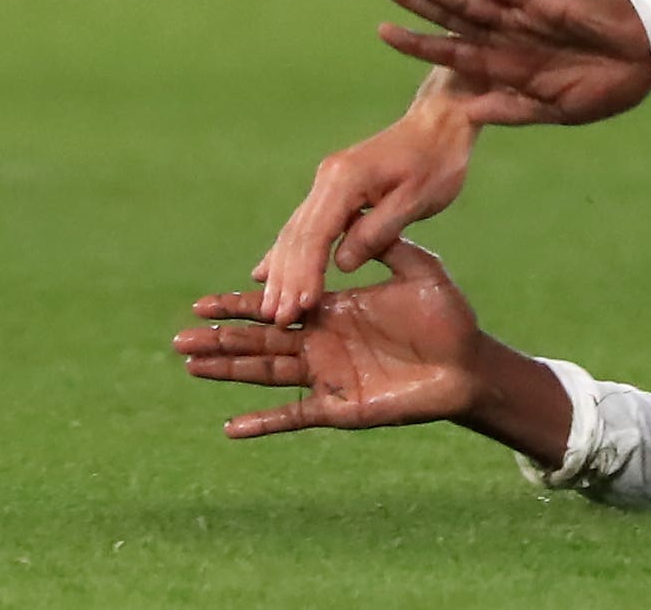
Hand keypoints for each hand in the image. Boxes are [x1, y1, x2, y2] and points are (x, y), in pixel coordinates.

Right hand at [178, 241, 483, 438]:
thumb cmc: (448, 316)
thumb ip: (387, 247)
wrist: (471, 363)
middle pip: (262, 337)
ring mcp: (329, 373)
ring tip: (191, 366)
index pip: (280, 301)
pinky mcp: (342, 405)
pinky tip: (231, 427)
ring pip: (268, 371)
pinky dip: (265, 422)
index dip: (243, 303)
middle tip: (179, 335)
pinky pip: (296, 416)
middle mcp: (323, 340)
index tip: (205, 302)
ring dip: (230, 370)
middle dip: (222, 336)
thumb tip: (353, 223)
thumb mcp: (420, 272)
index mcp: (335, 307)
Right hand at [256, 93, 476, 324]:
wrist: (441, 123)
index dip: (305, 274)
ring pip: (295, 232)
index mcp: (346, 180)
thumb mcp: (417, 199)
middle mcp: (328, 179)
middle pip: (297, 235)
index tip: (298, 307)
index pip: (315, 235)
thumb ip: (379, 231)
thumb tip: (342, 264)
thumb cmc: (437, 160)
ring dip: (282, 270)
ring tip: (270, 307)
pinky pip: (305, 226)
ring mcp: (327, 182)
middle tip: (277, 319)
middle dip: (286, 279)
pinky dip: (288, 252)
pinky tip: (266, 272)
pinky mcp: (333, 189)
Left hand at [372, 0, 650, 129]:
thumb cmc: (605, 88)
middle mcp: (504, 38)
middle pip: (447, 15)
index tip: (382, 30)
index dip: (417, 43)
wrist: (646, 59)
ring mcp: (520, 16)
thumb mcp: (558, 110)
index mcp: (505, 69)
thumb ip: (515, 110)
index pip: (450, 52)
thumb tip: (468, 113)